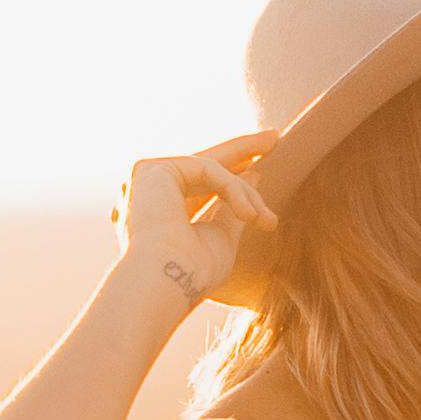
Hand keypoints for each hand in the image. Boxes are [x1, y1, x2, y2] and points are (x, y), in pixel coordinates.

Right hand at [113, 134, 280, 316]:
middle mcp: (146, 192)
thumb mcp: (222, 237)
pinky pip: (207, 169)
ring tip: (265, 220)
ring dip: (245, 193)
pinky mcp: (151, 169)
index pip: (198, 185)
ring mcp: (146, 179)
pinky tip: (250, 215)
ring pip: (211, 169)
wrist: (167, 282)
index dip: (231, 178)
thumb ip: (231, 208)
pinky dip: (233, 189)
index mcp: (158, 212)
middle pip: (201, 163)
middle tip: (274, 137)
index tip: (260, 169)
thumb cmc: (193, 273)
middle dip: (241, 150)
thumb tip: (253, 173)